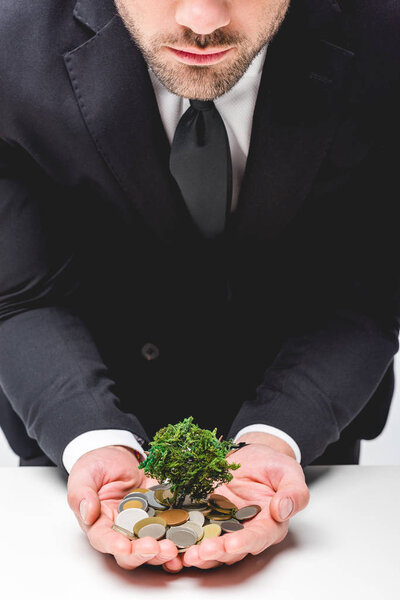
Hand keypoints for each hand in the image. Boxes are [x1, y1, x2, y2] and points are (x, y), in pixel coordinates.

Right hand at [67, 445, 179, 570]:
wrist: (121, 454)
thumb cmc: (98, 465)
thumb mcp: (85, 473)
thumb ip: (81, 493)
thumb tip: (87, 512)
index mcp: (100, 524)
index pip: (104, 540)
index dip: (114, 545)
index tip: (123, 546)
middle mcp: (122, 530)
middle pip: (130, 552)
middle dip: (143, 553)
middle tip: (155, 547)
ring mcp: (144, 525)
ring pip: (153, 547)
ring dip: (163, 552)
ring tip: (173, 548)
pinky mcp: (163, 516)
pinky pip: (172, 531)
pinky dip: (181, 540)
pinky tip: (190, 543)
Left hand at [171, 435, 308, 570]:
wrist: (252, 454)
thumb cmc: (273, 465)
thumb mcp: (289, 472)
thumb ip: (294, 493)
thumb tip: (282, 509)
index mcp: (269, 524)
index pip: (257, 538)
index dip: (243, 543)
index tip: (229, 544)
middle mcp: (244, 530)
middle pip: (229, 548)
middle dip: (213, 553)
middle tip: (196, 554)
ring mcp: (223, 524)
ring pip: (209, 543)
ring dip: (195, 550)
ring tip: (180, 554)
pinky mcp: (205, 514)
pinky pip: (193, 526)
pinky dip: (181, 534)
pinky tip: (168, 537)